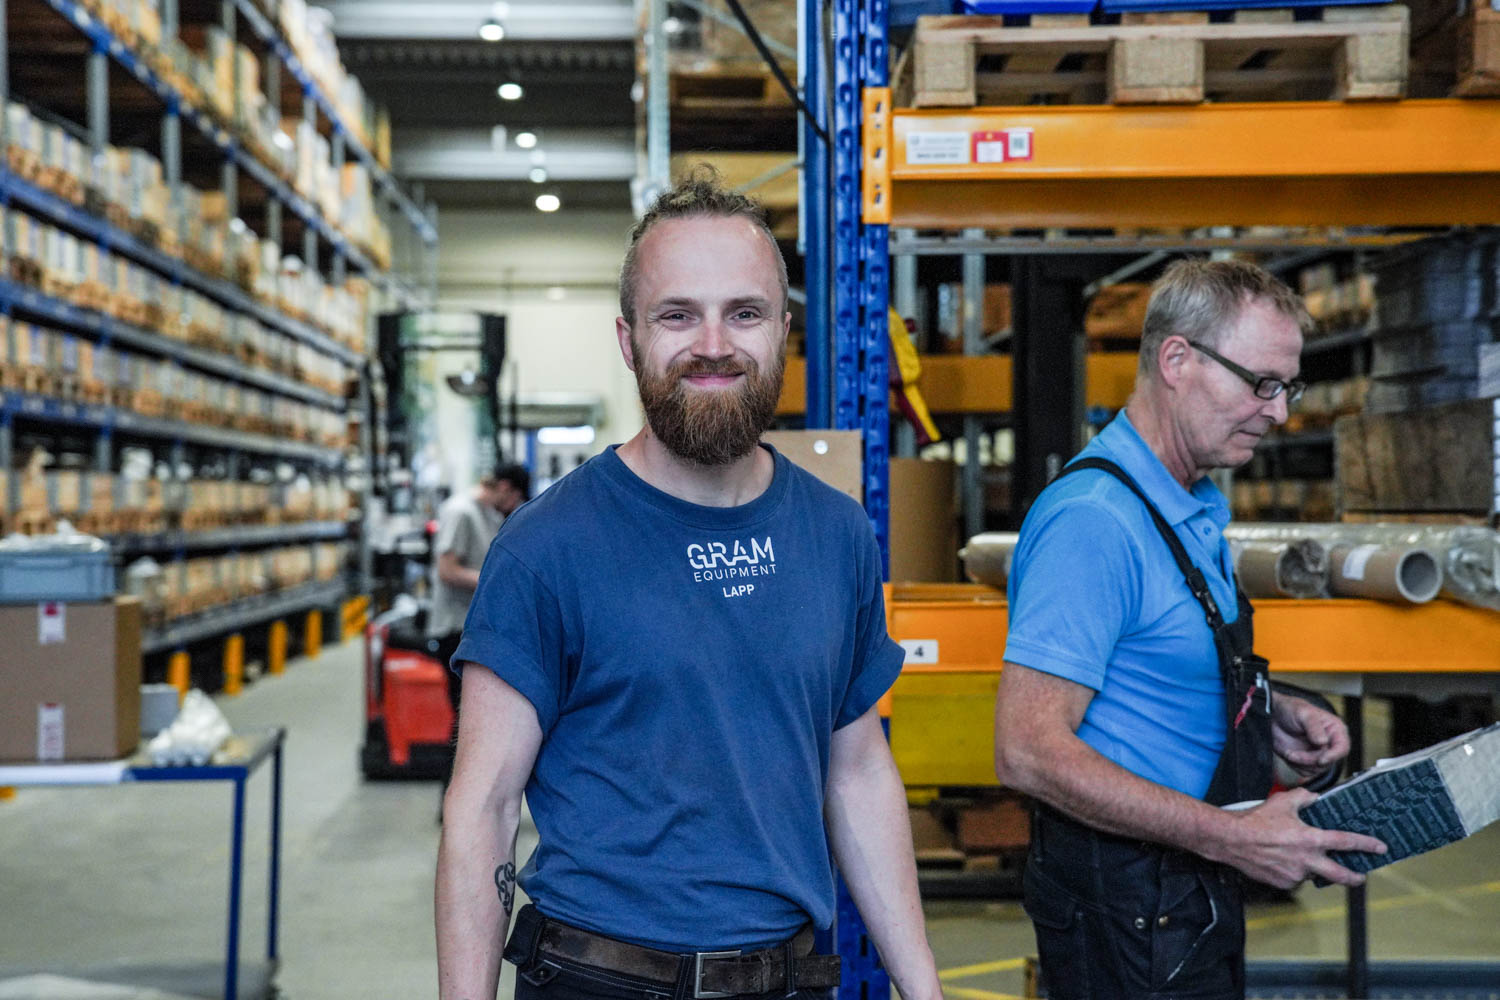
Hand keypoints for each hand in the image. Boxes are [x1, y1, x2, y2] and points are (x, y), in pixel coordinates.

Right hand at [1213, 789, 1385, 888]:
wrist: (1230, 839)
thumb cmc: (1254, 820)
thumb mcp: (1282, 801)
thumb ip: (1304, 797)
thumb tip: (1315, 797)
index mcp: (1310, 839)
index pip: (1346, 842)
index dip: (1366, 844)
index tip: (1379, 847)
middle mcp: (1306, 860)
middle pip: (1340, 875)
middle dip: (1355, 877)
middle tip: (1361, 876)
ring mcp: (1295, 874)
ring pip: (1311, 873)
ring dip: (1311, 866)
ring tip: (1295, 855)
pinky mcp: (1282, 882)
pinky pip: (1294, 878)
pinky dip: (1292, 870)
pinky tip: (1280, 860)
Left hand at [1272, 695, 1349, 781]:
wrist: (1273, 717)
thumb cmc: (1291, 710)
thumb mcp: (1303, 713)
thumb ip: (1314, 726)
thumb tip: (1323, 742)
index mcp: (1335, 730)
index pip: (1342, 748)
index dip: (1333, 756)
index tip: (1321, 760)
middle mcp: (1330, 744)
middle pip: (1328, 762)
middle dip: (1309, 760)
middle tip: (1292, 753)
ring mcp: (1319, 754)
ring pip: (1317, 770)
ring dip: (1301, 763)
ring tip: (1289, 752)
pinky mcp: (1307, 761)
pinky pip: (1306, 772)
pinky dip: (1296, 766)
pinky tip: (1289, 755)